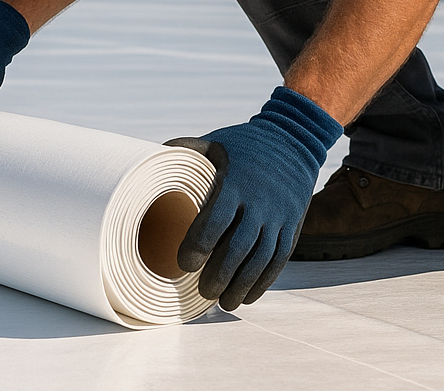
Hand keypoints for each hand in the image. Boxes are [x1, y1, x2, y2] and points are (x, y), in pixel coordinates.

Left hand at [166, 87, 341, 310]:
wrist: (294, 141)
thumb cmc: (245, 145)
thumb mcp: (215, 142)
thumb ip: (185, 151)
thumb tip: (149, 158)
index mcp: (236, 183)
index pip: (216, 221)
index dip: (198, 246)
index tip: (184, 263)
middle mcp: (260, 203)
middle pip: (239, 248)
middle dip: (219, 275)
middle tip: (202, 291)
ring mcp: (279, 217)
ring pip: (261, 260)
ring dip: (241, 285)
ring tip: (224, 302)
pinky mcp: (292, 227)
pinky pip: (279, 260)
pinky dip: (263, 282)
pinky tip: (246, 296)